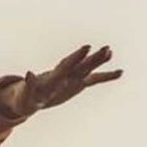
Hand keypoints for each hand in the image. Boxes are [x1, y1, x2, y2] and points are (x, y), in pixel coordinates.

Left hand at [0, 44, 122, 118]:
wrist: (28, 99)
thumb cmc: (26, 97)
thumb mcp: (26, 93)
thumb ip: (29, 84)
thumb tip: (28, 74)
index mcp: (52, 78)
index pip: (66, 65)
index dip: (76, 57)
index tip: (87, 47)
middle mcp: (64, 76)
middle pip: (79, 66)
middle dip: (91, 58)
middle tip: (106, 49)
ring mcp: (72, 79)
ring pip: (88, 69)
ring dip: (98, 61)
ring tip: (110, 52)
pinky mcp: (77, 84)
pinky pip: (94, 80)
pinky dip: (106, 77)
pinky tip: (120, 72)